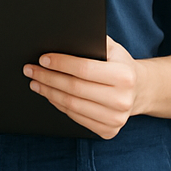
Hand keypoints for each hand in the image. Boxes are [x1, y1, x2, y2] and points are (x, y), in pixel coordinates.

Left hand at [24, 36, 140, 138]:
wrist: (140, 90)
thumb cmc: (121, 64)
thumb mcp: (114, 48)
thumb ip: (94, 42)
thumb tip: (63, 38)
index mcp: (124, 75)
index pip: (84, 69)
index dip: (61, 64)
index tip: (43, 59)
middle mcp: (121, 100)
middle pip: (74, 89)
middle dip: (48, 78)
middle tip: (31, 70)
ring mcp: (115, 119)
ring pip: (72, 106)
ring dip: (49, 93)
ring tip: (36, 82)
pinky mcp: (108, 132)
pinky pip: (76, 118)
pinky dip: (59, 106)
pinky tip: (50, 95)